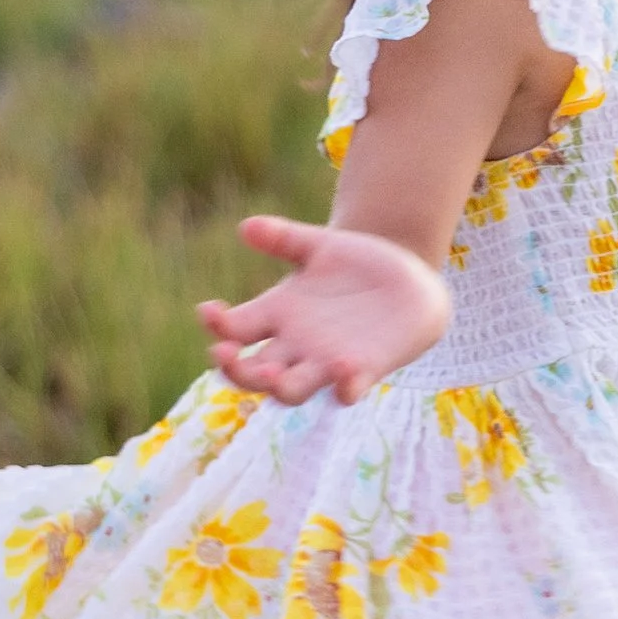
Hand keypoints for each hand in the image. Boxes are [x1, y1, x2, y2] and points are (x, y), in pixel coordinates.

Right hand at [197, 215, 452, 406]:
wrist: (409, 281)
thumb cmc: (356, 264)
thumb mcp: (318, 246)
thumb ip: (283, 238)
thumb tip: (247, 227)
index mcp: (277, 315)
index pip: (234, 331)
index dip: (217, 325)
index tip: (208, 309)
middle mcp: (295, 347)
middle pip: (251, 373)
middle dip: (234, 369)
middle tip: (223, 354)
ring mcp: (326, 363)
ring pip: (289, 391)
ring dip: (277, 386)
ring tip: (273, 372)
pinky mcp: (363, 370)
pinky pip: (346, 391)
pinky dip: (343, 386)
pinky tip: (343, 368)